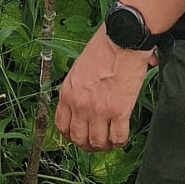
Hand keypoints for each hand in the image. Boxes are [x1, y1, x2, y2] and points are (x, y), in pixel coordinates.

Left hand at [54, 24, 155, 151]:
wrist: (123, 38)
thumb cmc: (104, 47)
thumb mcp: (80, 68)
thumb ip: (78, 88)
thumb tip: (85, 102)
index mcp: (67, 92)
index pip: (61, 126)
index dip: (71, 135)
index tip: (80, 135)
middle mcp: (79, 104)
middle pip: (78, 138)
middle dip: (88, 144)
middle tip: (97, 142)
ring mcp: (98, 109)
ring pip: (97, 142)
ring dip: (104, 145)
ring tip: (110, 141)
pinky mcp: (118, 111)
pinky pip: (118, 138)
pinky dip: (120, 141)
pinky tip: (122, 136)